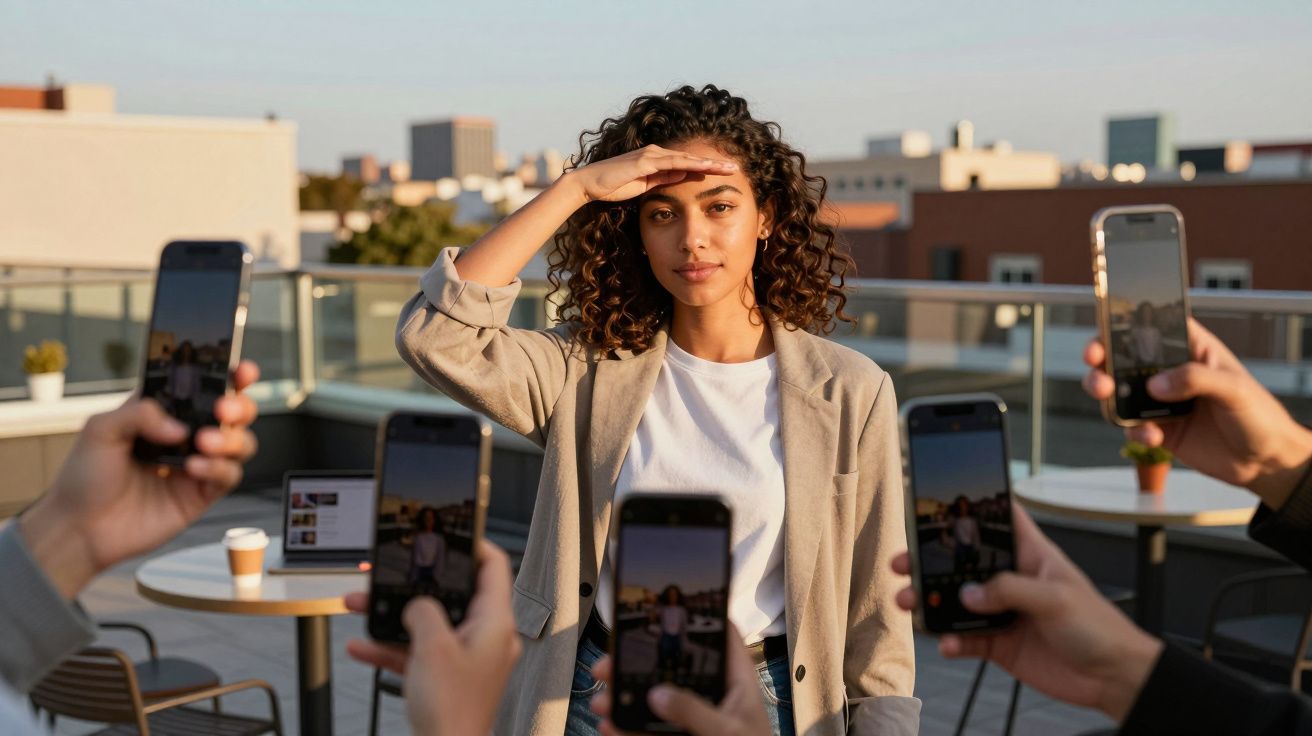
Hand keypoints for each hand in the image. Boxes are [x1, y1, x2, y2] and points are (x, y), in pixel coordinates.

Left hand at [19, 362, 260, 597]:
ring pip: (240, 443)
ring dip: (232, 438)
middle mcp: (185, 436)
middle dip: (239, 405)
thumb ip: (140, 413)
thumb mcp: (100, 430)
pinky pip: (229, 476)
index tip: (242, 371)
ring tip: (206, 443)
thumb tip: (179, 427)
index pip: (203, 386)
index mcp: (163, 412)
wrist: (80, 529)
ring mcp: (197, 465)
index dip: (228, 376)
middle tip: (222, 409)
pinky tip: (194, 469)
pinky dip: (219, 469)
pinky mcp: (201, 495)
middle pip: (233, 412)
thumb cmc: (84, 477)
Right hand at [345, 540, 520, 735]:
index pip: (494, 566)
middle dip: (414, 584)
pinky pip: (418, 652)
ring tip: (360, 604)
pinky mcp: (448, 678)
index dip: (473, 545)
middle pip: (452, 594)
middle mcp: (485, 637)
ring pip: (428, 623)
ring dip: (393, 615)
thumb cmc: (452, 710)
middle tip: (391, 571)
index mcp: (494, 622)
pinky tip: (361, 646)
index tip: (449, 534)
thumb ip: (423, 611)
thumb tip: (417, 603)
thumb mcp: (432, 647)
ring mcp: (466, 658)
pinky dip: (391, 647)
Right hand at [563, 144, 738, 204]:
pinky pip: (672, 163)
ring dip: (708, 163)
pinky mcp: (644, 161)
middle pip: (692, 159)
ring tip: (728, 168)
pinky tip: (705, 168)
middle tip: (737, 168)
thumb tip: (683, 176)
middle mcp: (657, 153)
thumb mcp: (645, 185)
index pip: (688, 164)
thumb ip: (663, 179)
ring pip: (686, 159)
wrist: (590, 184)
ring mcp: (651, 155)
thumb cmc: (614, 187)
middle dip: (715, 164)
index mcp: (657, 160)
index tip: (727, 174)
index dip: (709, 168)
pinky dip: (690, 165)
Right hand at [587, 623, 769, 735]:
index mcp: (736, 683)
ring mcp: (695, 718)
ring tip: (603, 703)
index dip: (702, 618)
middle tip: (608, 666)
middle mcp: (713, 695)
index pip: (724, 637)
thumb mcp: (728, 731)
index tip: (668, 608)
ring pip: (656, 700)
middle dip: (637, 664)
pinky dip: (629, 728)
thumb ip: (695, 712)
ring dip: (626, 699)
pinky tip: (611, 728)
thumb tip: (658, 695)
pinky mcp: (680, 735)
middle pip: (674, 667)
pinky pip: (651, 729)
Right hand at [893, 504, 1161, 722]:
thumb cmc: (1099, 627)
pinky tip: (946, 643)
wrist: (1112, 678)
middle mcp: (1012, 580)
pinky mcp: (999, 644)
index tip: (943, 501)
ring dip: (931, 602)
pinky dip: (950, 641)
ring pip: (957, 602)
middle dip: (931, 561)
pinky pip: (965, 639)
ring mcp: (1003, 613)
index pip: (1001, 521)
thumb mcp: (1056, 598)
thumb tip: (968, 594)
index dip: (977, 507)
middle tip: (903, 564)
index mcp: (1031, 556)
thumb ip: (1009, 591)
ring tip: (909, 603)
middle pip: (964, 563)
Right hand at [1083, 319, 1311, 507]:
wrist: (1265, 463)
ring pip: (1119, 391)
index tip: (1106, 333)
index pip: (1154, 328)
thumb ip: (1195, 379)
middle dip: (1102, 362)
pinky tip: (1153, 437)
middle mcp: (1172, 372)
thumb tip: (1156, 384)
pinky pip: (1131, 426)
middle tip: (1098, 371)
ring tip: (1110, 401)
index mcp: (1192, 350)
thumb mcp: (1235, 389)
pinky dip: (1134, 431)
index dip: (1125, 325)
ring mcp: (1162, 401)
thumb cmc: (1261, 417)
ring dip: (1108, 396)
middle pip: (1124, 358)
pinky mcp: (1159, 428)